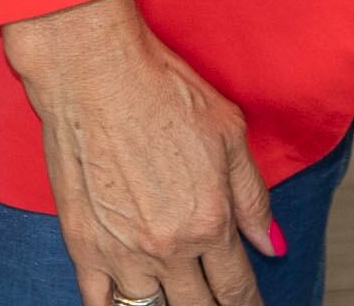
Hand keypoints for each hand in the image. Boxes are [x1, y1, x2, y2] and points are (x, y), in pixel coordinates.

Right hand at [3, 0, 280, 305]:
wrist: (93, 72)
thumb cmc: (160, 89)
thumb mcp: (229, 133)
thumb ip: (252, 197)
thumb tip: (271, 244)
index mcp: (209, 221)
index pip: (237, 288)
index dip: (247, 304)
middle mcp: (168, 246)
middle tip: (217, 300)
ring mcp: (121, 251)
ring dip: (167, 303)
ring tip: (176, 294)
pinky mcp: (82, 244)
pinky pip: (99, 302)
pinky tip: (130, 298)